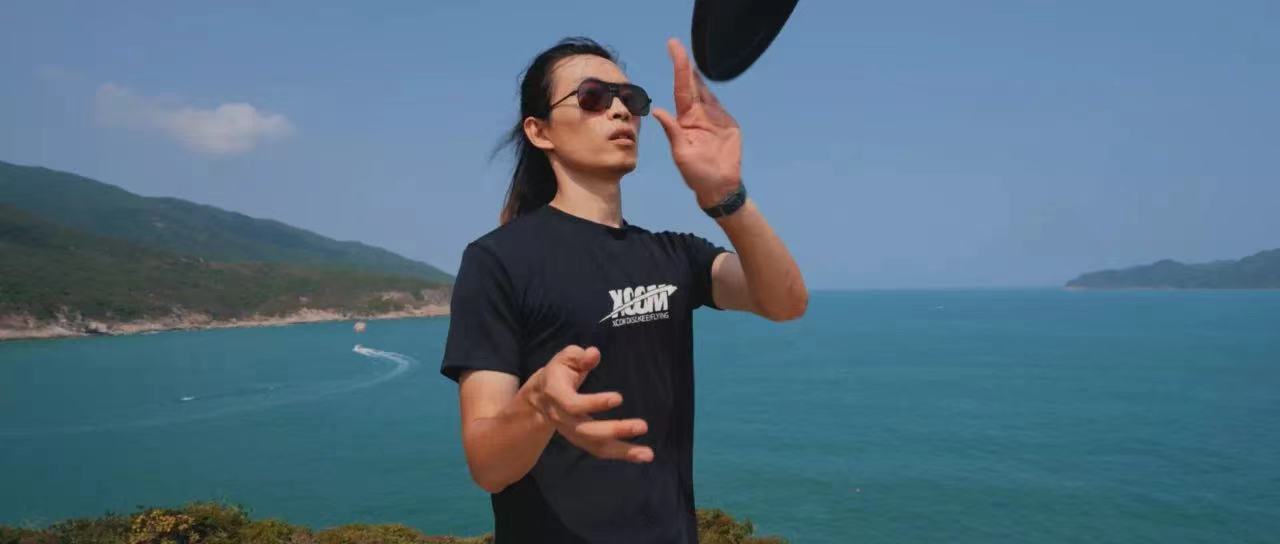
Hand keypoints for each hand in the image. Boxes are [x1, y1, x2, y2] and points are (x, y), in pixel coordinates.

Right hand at [526, 345, 654, 462]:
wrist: (541, 397)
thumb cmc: (559, 372)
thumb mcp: (566, 358)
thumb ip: (579, 356)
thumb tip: (593, 354)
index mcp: (556, 395)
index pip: (573, 404)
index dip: (594, 403)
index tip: (619, 398)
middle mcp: (563, 418)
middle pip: (587, 431)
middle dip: (615, 430)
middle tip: (643, 426)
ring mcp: (572, 432)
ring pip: (596, 446)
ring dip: (622, 451)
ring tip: (647, 454)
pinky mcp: (583, 440)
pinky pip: (601, 450)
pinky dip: (621, 454)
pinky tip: (642, 454)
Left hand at [652, 38, 743, 208]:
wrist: (720, 185)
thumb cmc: (696, 174)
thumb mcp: (682, 154)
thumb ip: (672, 132)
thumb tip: (658, 111)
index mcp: (685, 121)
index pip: (680, 90)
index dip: (679, 69)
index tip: (673, 49)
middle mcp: (697, 116)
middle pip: (691, 86)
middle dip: (684, 65)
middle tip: (675, 44)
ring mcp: (713, 118)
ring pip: (704, 92)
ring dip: (697, 75)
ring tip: (689, 55)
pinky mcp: (727, 124)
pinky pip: (718, 104)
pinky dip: (711, 91)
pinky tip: (706, 79)